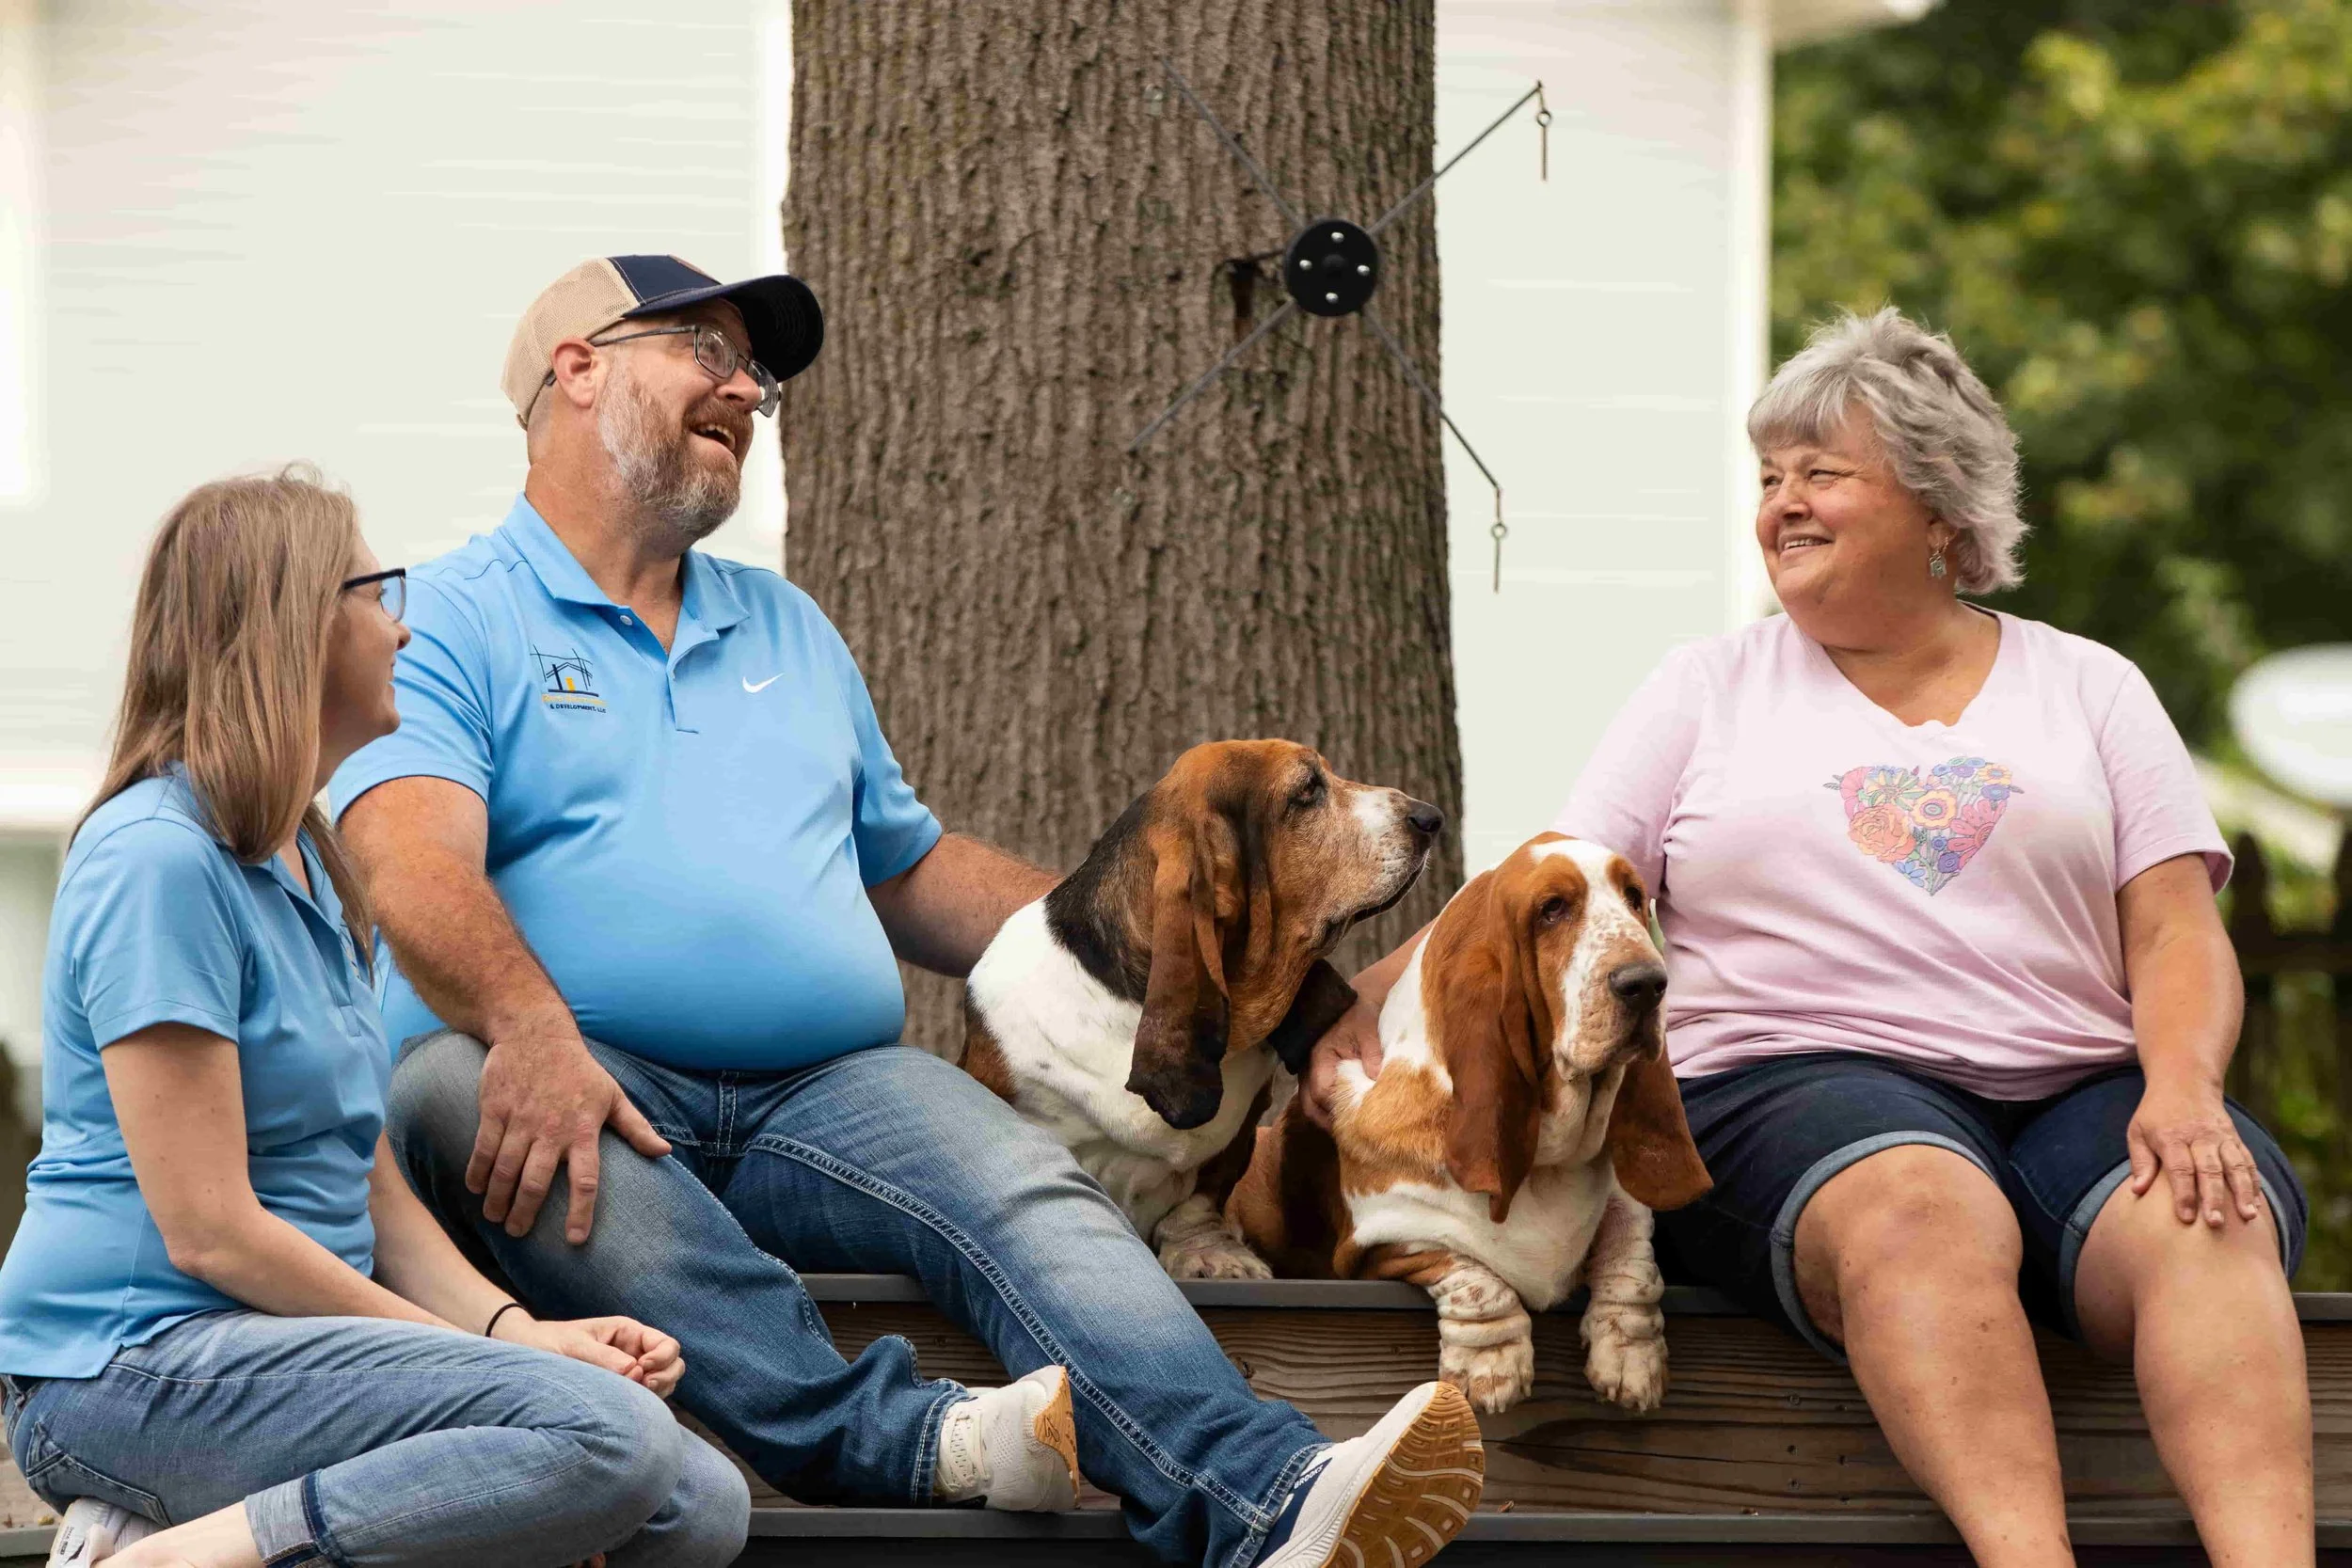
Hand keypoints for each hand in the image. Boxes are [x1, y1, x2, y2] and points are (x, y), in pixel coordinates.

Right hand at [467, 1025, 669, 1243]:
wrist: (535, 1032)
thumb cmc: (579, 1070)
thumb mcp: (613, 1096)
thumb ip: (636, 1128)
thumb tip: (665, 1153)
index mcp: (583, 1130)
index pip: (586, 1179)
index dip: (581, 1212)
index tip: (575, 1240)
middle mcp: (551, 1130)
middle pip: (537, 1182)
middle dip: (525, 1213)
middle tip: (517, 1233)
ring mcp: (521, 1120)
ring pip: (506, 1170)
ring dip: (498, 1199)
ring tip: (495, 1218)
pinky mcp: (495, 1110)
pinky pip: (483, 1149)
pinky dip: (477, 1173)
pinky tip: (475, 1190)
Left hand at [495, 1311, 685, 1398]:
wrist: (524, 1354)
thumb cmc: (548, 1343)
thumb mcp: (574, 1346)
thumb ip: (603, 1358)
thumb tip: (634, 1373)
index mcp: (628, 1333)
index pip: (666, 1344)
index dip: (662, 1358)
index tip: (642, 1370)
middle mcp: (634, 1353)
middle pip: (673, 1365)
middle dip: (665, 1377)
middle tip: (643, 1387)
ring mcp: (629, 1374)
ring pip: (662, 1385)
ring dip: (656, 1393)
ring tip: (632, 1399)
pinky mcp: (619, 1393)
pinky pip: (644, 1400)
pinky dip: (644, 1405)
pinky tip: (627, 1410)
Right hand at [1302, 995, 1383, 1129]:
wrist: (1355, 1000)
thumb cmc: (1361, 1015)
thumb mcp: (1369, 1030)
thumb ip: (1372, 1054)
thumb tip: (1376, 1079)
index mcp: (1320, 1058)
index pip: (1323, 1093)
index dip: (1338, 1110)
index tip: (1358, 1123)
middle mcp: (1309, 1068)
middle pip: (1310, 1106)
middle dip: (1329, 1123)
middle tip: (1352, 1137)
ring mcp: (1309, 1072)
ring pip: (1311, 1105)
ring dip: (1327, 1119)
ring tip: (1350, 1131)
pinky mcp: (1316, 1074)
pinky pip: (1316, 1099)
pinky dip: (1328, 1110)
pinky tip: (1347, 1116)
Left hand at [2127, 1079, 2262, 1227]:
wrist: (2184, 1081)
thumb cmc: (2155, 1113)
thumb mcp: (2138, 1131)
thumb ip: (2140, 1161)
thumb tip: (2137, 1190)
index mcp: (2172, 1137)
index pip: (2180, 1169)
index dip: (2183, 1194)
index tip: (2186, 1218)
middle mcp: (2200, 1136)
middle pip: (2209, 1170)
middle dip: (2213, 1198)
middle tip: (2215, 1224)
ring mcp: (2220, 1137)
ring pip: (2235, 1165)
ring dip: (2242, 1192)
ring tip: (2248, 1216)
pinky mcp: (2235, 1138)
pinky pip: (2247, 1161)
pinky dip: (2253, 1182)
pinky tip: (2256, 1204)